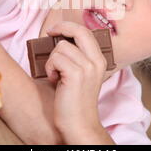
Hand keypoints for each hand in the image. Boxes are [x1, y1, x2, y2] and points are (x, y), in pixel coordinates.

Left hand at [44, 21, 107, 137]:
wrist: (79, 123)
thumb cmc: (75, 100)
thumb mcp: (83, 75)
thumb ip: (78, 57)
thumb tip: (60, 39)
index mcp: (100, 59)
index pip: (86, 32)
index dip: (69, 26)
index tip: (56, 29)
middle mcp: (96, 61)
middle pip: (78, 30)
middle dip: (60, 27)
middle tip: (50, 32)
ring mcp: (87, 67)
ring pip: (61, 47)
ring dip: (52, 59)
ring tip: (56, 74)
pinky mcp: (76, 74)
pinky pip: (55, 58)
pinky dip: (50, 68)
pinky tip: (54, 79)